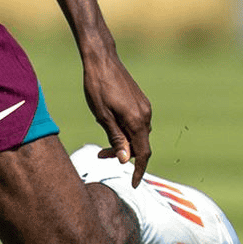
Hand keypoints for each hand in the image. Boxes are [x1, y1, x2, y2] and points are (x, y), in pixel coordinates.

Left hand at [82, 51, 153, 186]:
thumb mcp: (102, 116)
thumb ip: (116, 139)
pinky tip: (110, 125)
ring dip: (124, 142)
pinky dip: (126, 131)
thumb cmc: (97, 87)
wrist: (101, 59)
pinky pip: (137, 123)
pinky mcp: (140, 101)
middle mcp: (145, 114)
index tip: (134, 184)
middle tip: (101, 155)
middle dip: (124, 155)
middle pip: (141, 145)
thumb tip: (126, 160)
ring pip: (138, 134)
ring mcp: (144, 107)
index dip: (139, 170)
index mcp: (137, 120)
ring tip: (103, 140)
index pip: (143, 153)